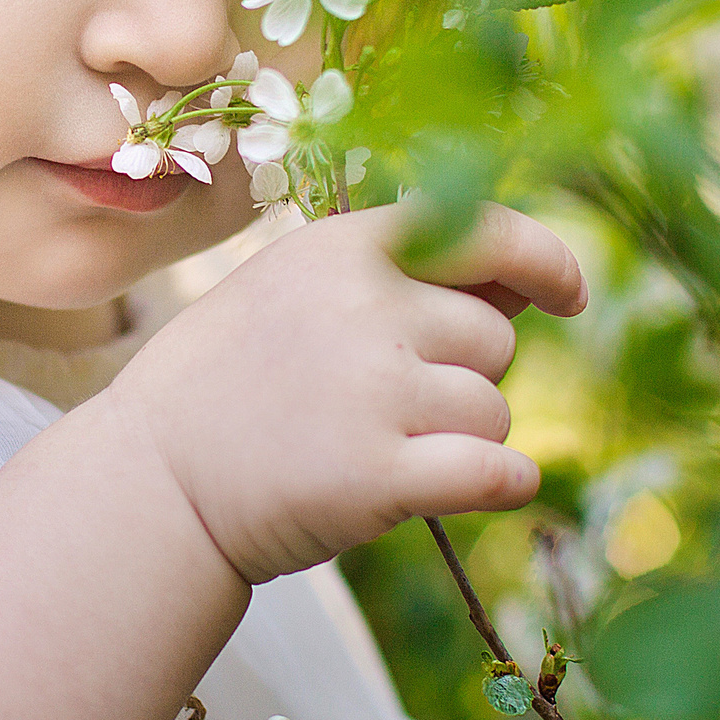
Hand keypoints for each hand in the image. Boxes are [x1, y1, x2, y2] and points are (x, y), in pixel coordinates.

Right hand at [103, 202, 587, 582]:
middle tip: (383, 408)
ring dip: (463, 440)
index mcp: (342, 249)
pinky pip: (498, 472)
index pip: (479, 229)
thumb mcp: (296, 296)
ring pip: (494, 410)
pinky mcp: (377, 473)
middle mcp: (363, 306)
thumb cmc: (229, 389)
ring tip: (377, 450)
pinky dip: (504, 485)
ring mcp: (371, 388)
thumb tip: (525, 284)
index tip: (567, 294)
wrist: (151, 482)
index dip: (543, 260)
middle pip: (494, 339)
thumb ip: (399, 282)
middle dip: (464, 377)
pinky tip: (474, 490)